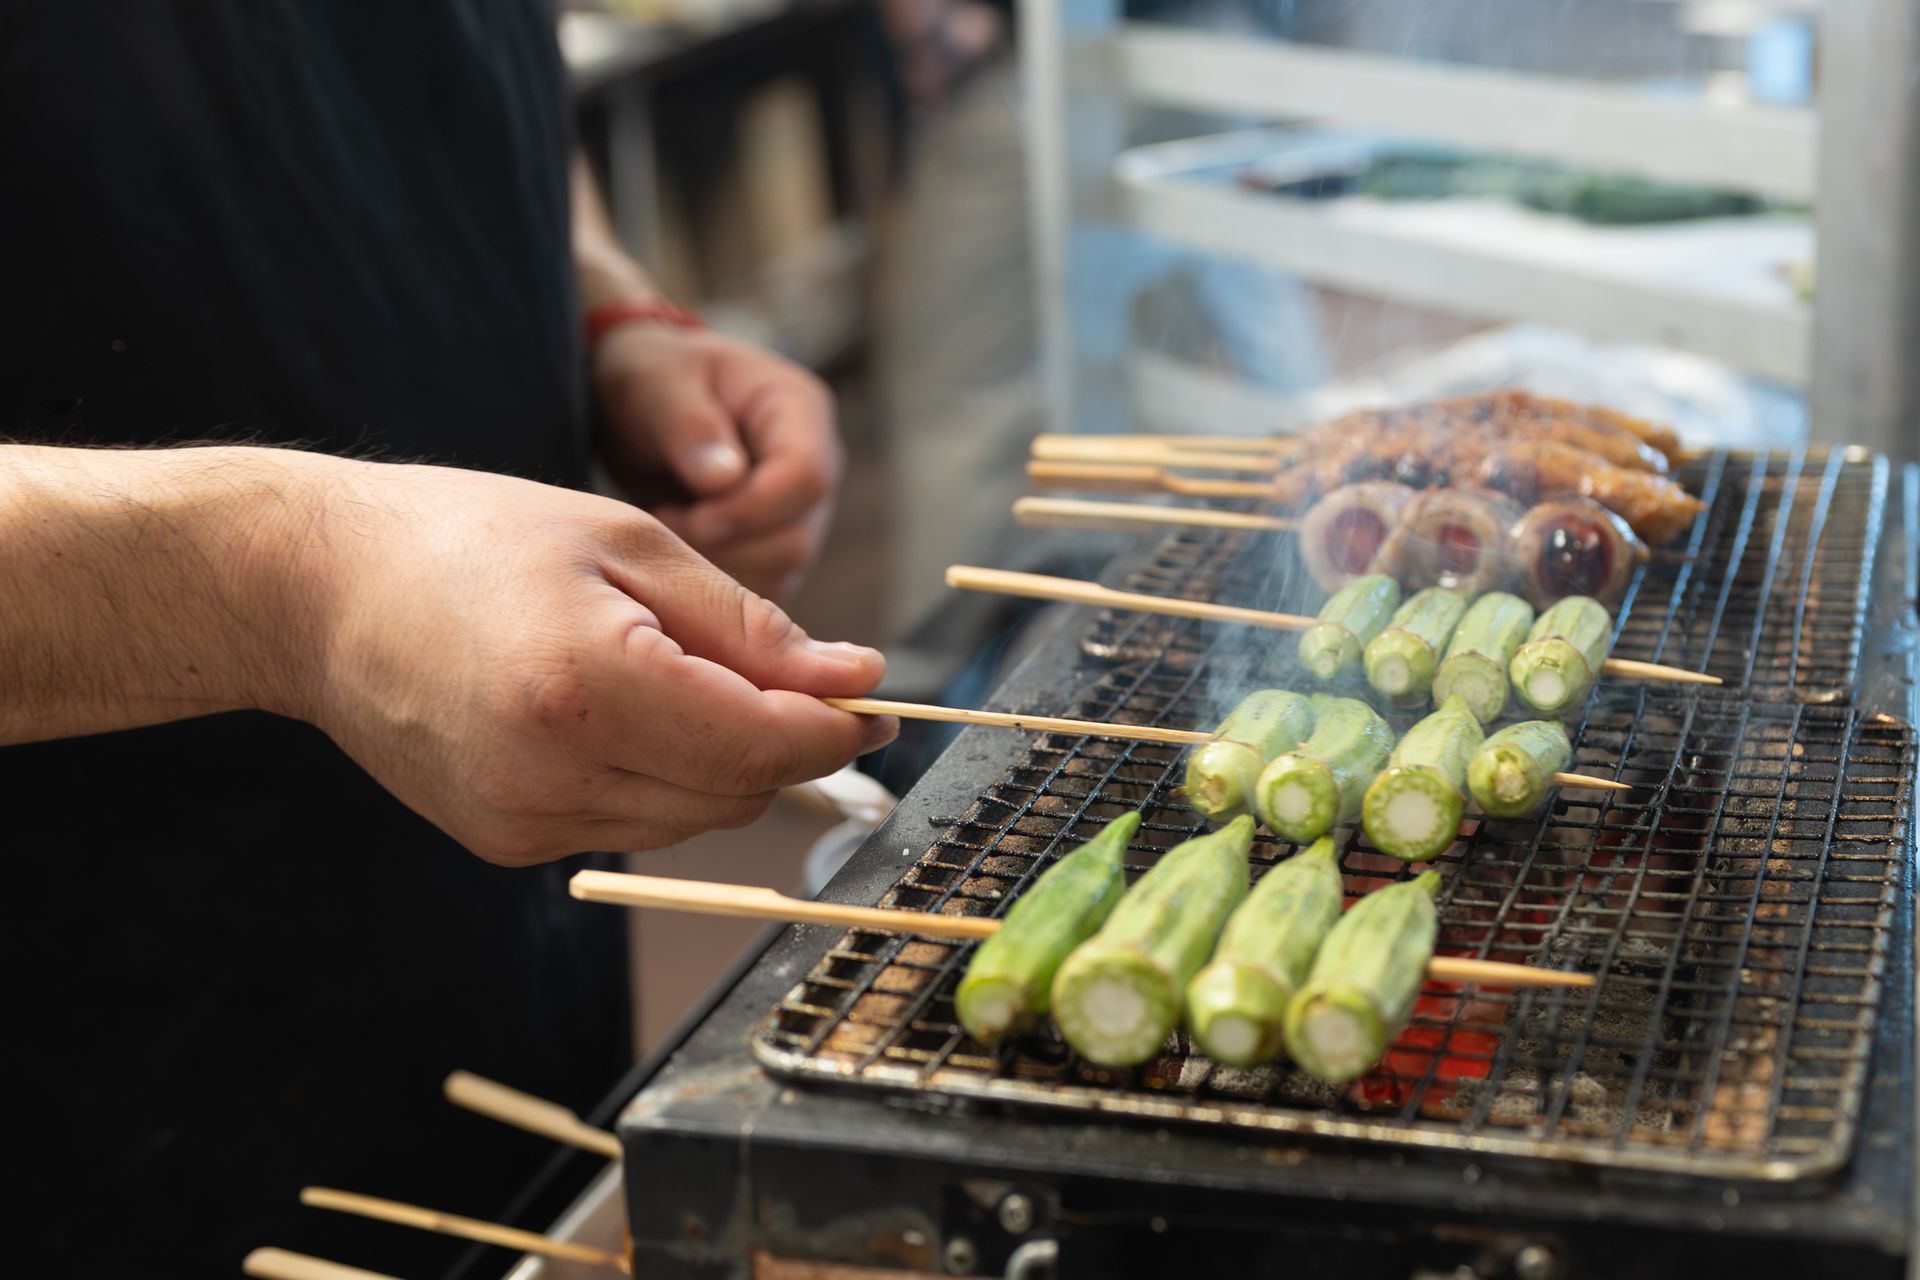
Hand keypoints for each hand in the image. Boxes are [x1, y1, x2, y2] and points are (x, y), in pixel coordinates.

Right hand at [295, 459, 893, 865]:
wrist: (316, 591)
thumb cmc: (473, 537)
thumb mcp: (627, 541)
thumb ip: (748, 623)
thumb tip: (855, 680)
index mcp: (585, 686)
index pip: (761, 744)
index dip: (835, 726)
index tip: (876, 699)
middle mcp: (550, 774)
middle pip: (737, 793)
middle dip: (788, 742)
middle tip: (802, 678)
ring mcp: (521, 821)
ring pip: (693, 819)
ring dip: (726, 763)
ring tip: (690, 678)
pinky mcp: (504, 842)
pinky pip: (632, 824)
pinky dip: (661, 779)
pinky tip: (625, 714)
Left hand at [593, 323, 841, 601]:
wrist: (641, 408)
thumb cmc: (651, 381)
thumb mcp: (654, 382)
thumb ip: (688, 426)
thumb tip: (725, 480)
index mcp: (799, 411)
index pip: (806, 477)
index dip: (749, 510)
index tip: (688, 517)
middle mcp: (816, 468)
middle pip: (796, 538)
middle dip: (724, 546)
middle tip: (664, 521)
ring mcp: (800, 515)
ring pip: (779, 573)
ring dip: (714, 569)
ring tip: (667, 528)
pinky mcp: (775, 552)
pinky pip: (758, 591)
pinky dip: (713, 590)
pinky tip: (676, 552)